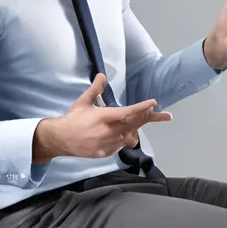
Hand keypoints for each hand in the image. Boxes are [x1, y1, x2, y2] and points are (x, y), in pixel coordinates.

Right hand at [33, 75, 171, 163]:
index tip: (153, 103)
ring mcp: (109, 143)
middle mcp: (109, 131)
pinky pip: (121, 145)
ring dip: (137, 128)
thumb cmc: (72, 119)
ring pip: (131, 136)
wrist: (59, 139)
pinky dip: (124, 138)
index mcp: (104, 117)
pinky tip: (122, 134)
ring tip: (143, 122)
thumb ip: (95, 89)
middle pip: (135, 124)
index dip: (142, 107)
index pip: (127, 112)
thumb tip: (102, 75)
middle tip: (166, 115)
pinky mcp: (106, 152)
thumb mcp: (83, 102)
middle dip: (151, 118)